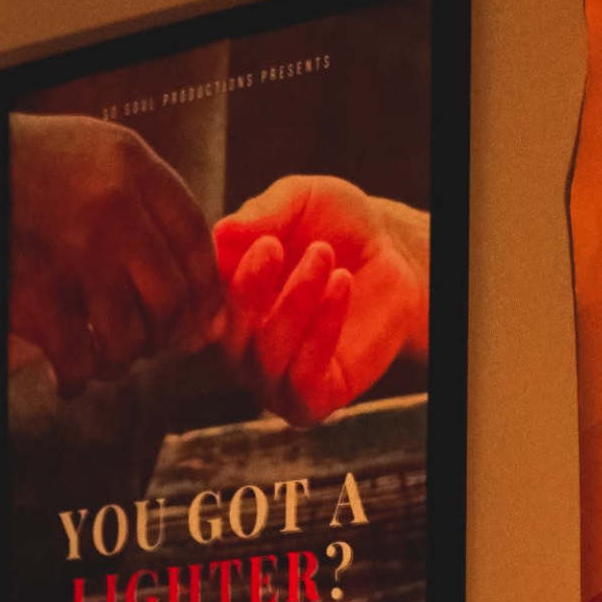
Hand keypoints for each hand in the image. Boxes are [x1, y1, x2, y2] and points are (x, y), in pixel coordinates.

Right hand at [7, 114, 219, 392]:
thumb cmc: (34, 164)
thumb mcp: (100, 154)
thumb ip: (155, 210)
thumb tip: (209, 309)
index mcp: (132, 166)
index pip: (195, 243)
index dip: (205, 294)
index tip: (201, 321)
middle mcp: (112, 208)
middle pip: (170, 298)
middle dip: (167, 335)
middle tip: (151, 343)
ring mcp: (75, 253)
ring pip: (130, 337)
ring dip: (123, 359)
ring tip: (107, 356)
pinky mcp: (36, 294)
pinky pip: (78, 358)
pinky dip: (77, 378)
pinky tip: (69, 376)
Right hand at [213, 175, 429, 422]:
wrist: (398, 255)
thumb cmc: (339, 227)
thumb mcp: (299, 200)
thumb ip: (261, 213)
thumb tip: (220, 233)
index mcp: (223, 301)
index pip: (203, 300)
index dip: (222, 276)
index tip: (261, 242)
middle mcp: (240, 345)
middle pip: (226, 332)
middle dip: (250, 289)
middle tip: (278, 247)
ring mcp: (272, 378)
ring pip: (266, 356)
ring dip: (294, 302)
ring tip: (324, 257)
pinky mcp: (310, 401)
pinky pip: (302, 381)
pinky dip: (321, 332)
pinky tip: (341, 286)